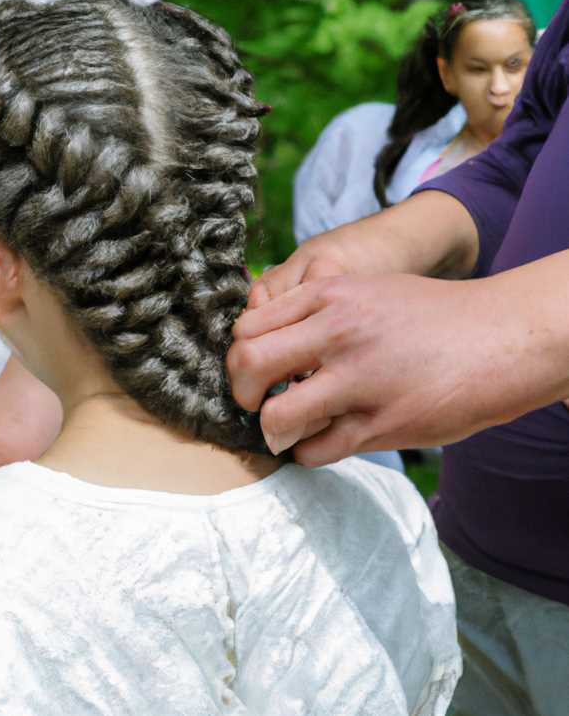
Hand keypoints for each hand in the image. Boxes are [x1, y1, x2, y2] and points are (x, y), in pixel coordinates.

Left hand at [229, 267, 567, 465]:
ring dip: (273, 430)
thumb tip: (263, 337)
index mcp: (329, 295)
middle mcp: (337, 333)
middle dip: (241, 392)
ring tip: (290, 428)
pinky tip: (324, 441)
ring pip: (276, 417)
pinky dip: (308, 452)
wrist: (501, 337)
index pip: (247, 327)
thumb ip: (316, 309)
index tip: (257, 370)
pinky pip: (316, 450)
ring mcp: (359, 380)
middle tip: (257, 402)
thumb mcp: (366, 290)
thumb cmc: (431, 316)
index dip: (241, 354)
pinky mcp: (382, 424)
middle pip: (248, 365)